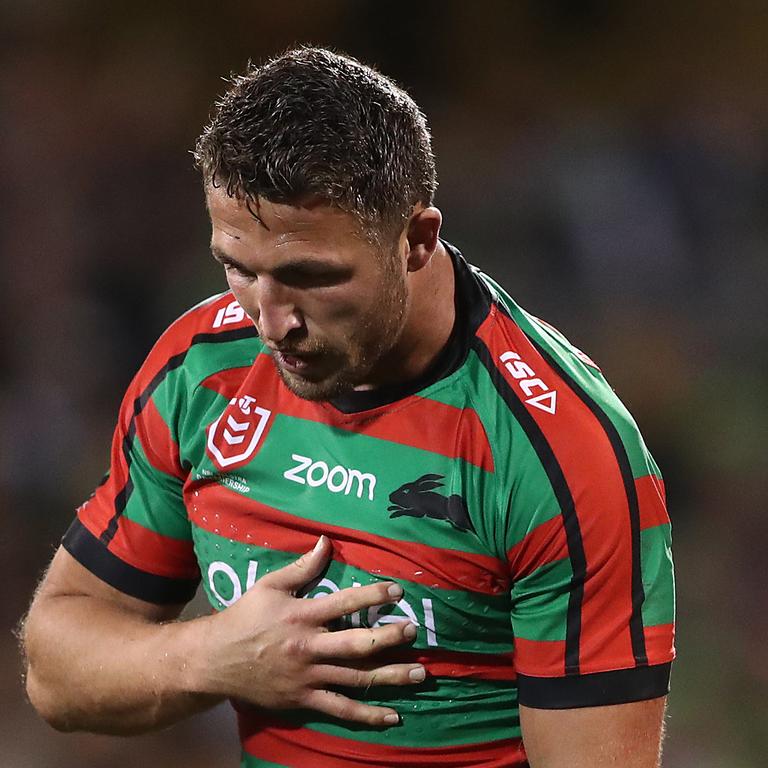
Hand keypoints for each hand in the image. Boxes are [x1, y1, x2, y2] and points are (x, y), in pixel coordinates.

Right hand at [193, 536, 423, 724]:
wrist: (214, 660)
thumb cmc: (244, 617)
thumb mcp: (270, 585)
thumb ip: (301, 567)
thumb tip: (326, 542)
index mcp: (302, 616)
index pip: (344, 603)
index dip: (372, 596)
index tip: (397, 591)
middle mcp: (308, 648)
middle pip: (356, 644)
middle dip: (388, 637)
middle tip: (413, 630)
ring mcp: (307, 678)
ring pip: (356, 679)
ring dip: (391, 676)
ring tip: (421, 673)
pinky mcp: (303, 700)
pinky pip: (340, 710)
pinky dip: (368, 715)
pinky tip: (393, 715)